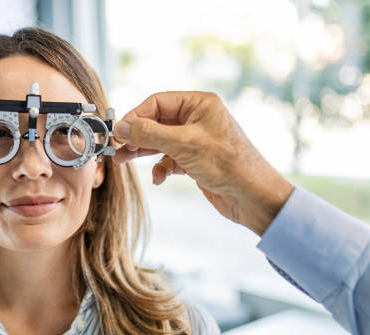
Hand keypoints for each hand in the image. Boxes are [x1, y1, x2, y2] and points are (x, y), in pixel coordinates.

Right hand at [112, 91, 293, 235]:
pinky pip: (170, 159)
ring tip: (123, 161)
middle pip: (156, 122)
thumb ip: (149, 133)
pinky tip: (159, 178)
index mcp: (200, 104)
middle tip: (117, 148)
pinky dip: (161, 168)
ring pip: (160, 141)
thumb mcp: (183, 144)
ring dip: (143, 152)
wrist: (252, 196)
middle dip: (136, 136)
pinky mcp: (196, 160)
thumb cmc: (227, 164)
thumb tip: (122, 126)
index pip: (157, 102)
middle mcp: (198, 118)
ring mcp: (196, 140)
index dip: (136, 116)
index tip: (118, 131)